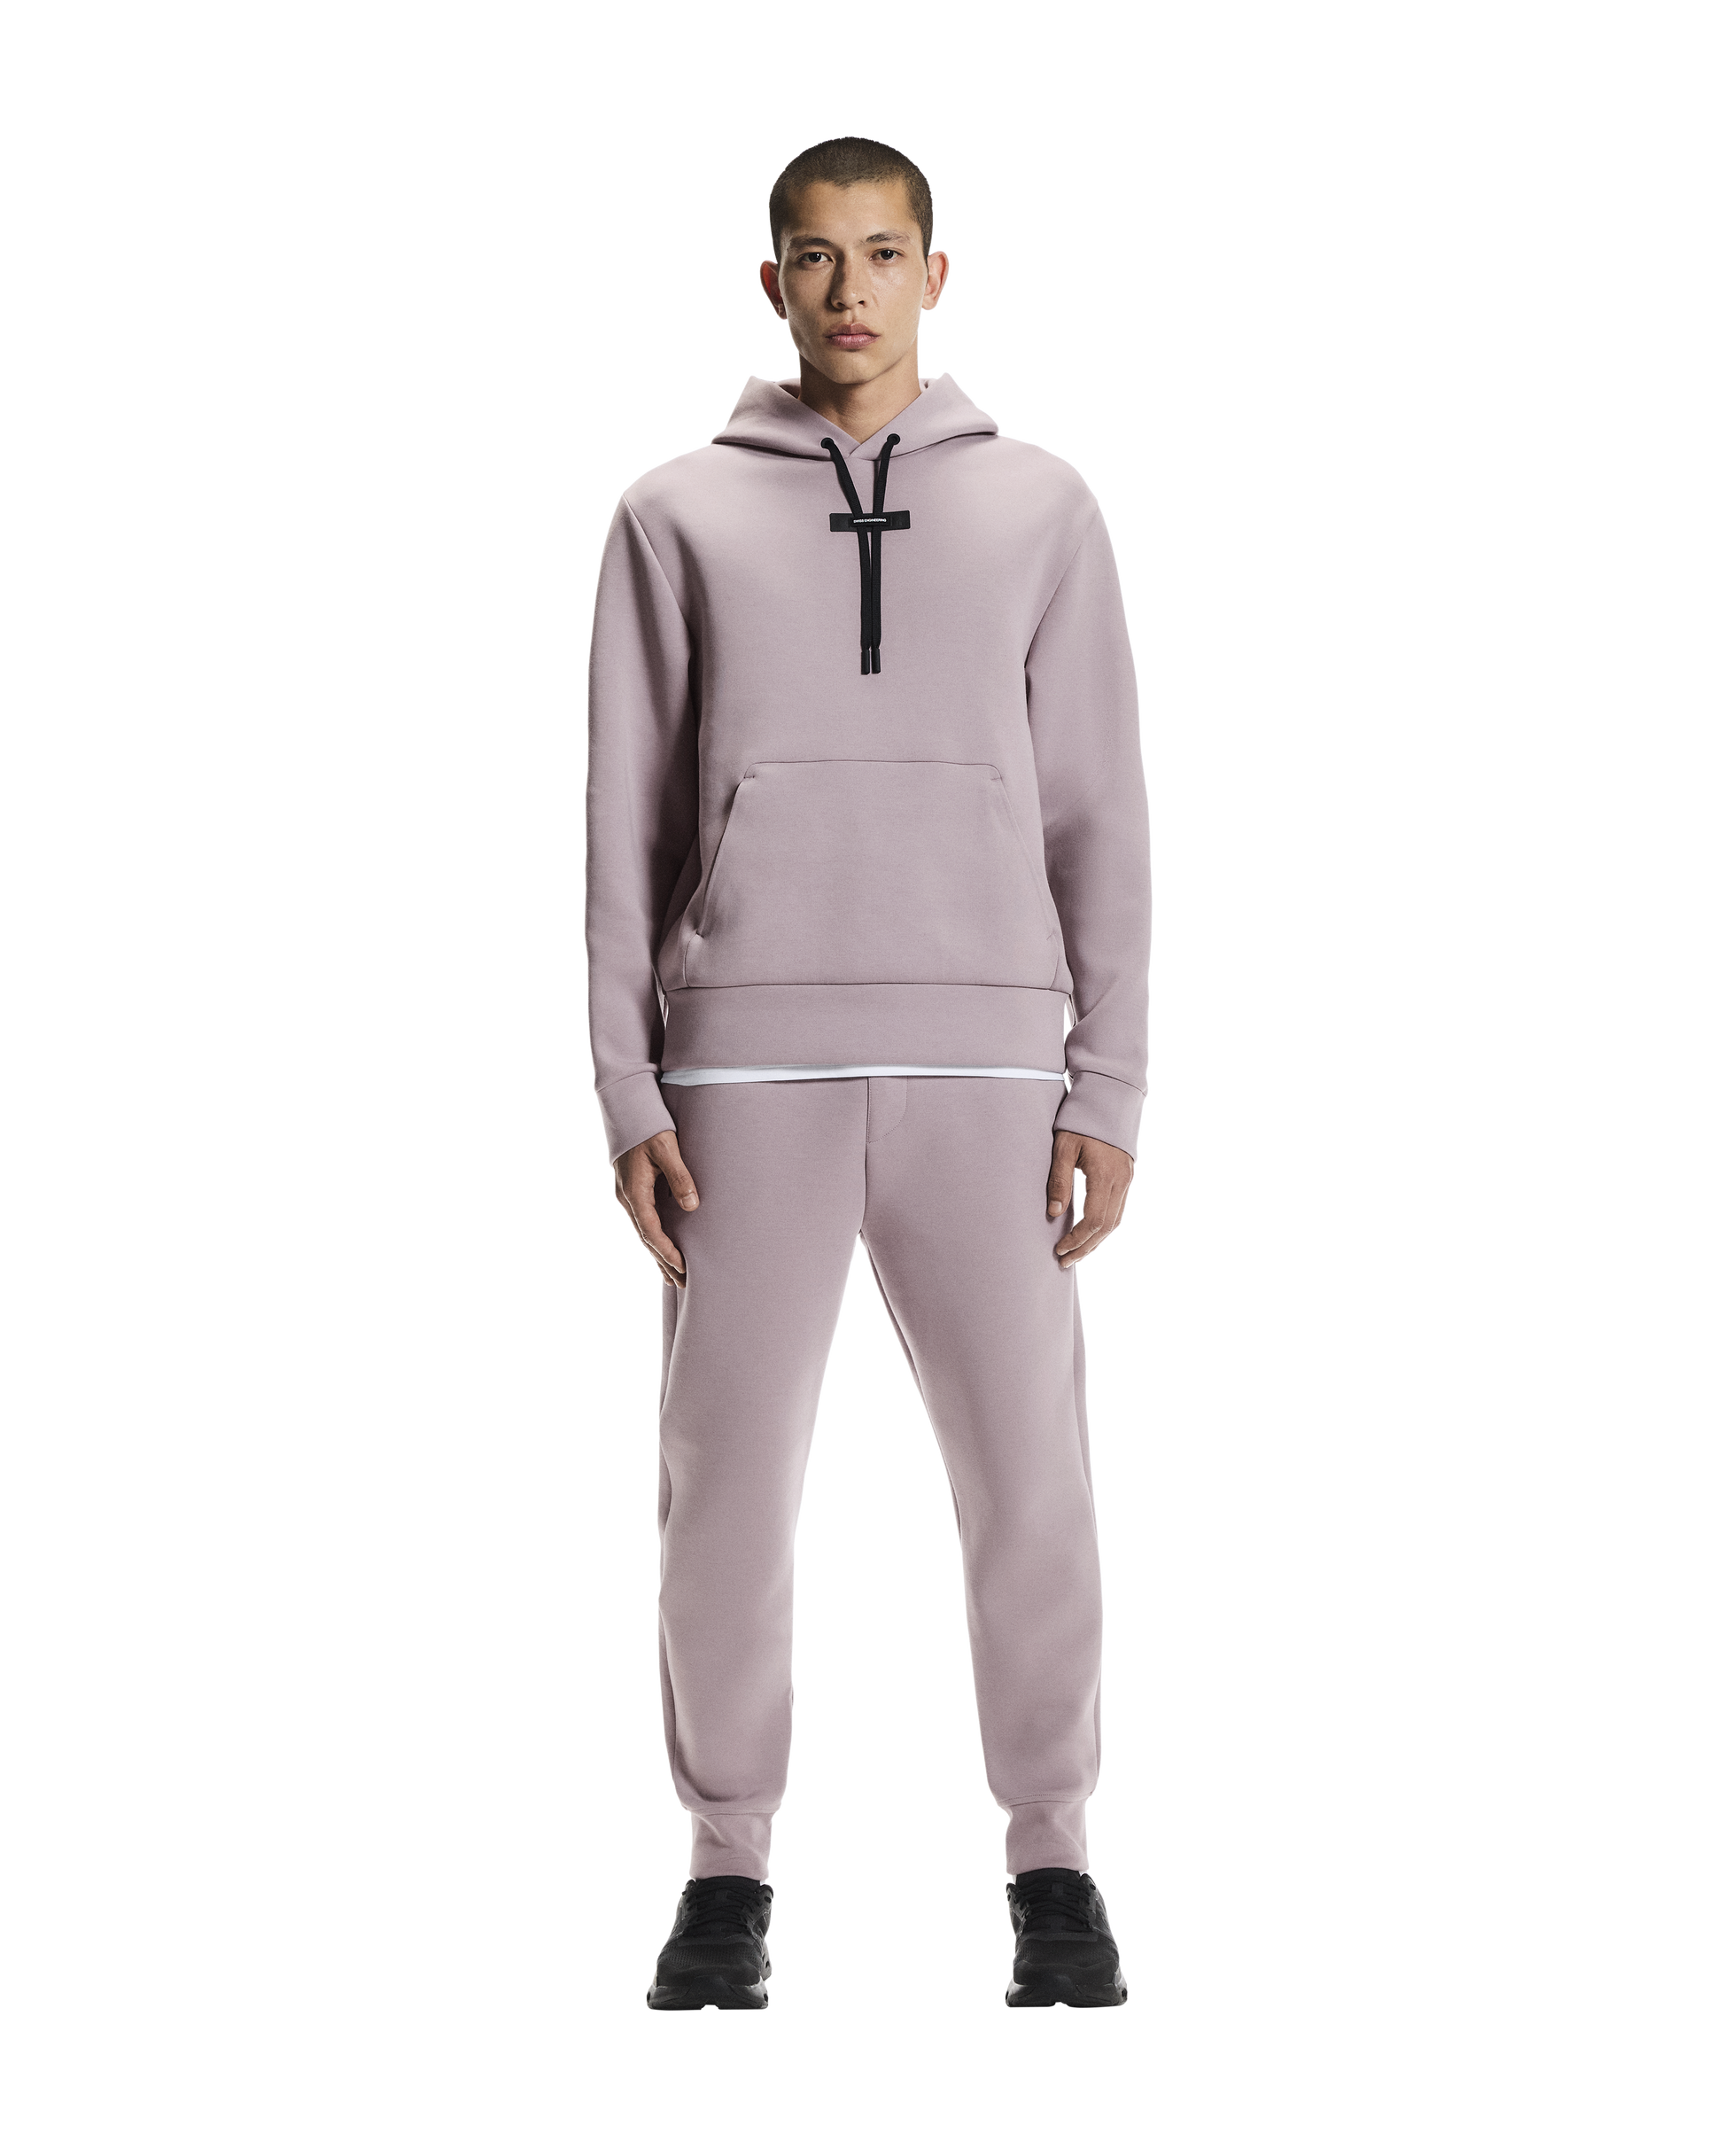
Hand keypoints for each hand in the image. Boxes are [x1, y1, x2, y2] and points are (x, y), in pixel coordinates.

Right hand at [613, 1129, 699, 1291]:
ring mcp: (627, 1196)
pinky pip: (643, 1223)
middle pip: (645, 1239)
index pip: (651, 1230)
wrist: (627, 1111)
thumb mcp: (667, 1148)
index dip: (666, 1251)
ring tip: (672, 1277)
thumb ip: (680, 1176)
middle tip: (682, 1284)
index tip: (683, 1266)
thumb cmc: (649, 1127)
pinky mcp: (631, 1192)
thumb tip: (691, 1206)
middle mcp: (627, 1198)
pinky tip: (661, 1249)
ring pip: (643, 1233)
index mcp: (634, 1192)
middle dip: (663, 1262)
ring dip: (657, 1255)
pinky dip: (653, 1240)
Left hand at [1046, 1130, 1133, 1269]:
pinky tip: (1091, 1233)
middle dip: (1085, 1247)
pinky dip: (1105, 1226)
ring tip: (1077, 1253)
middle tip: (1065, 1261)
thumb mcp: (1063, 1147)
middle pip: (1107, 1227)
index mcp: (1103, 1174)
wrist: (1108, 1099)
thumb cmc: (1080, 1121)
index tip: (1059, 1250)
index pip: (1093, 1220)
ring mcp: (1127, 1179)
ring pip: (1116, 1221)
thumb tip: (1053, 1214)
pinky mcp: (1128, 1177)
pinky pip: (1119, 1209)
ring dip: (1097, 1240)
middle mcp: (1120, 1180)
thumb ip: (1058, 1180)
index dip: (1077, 1240)